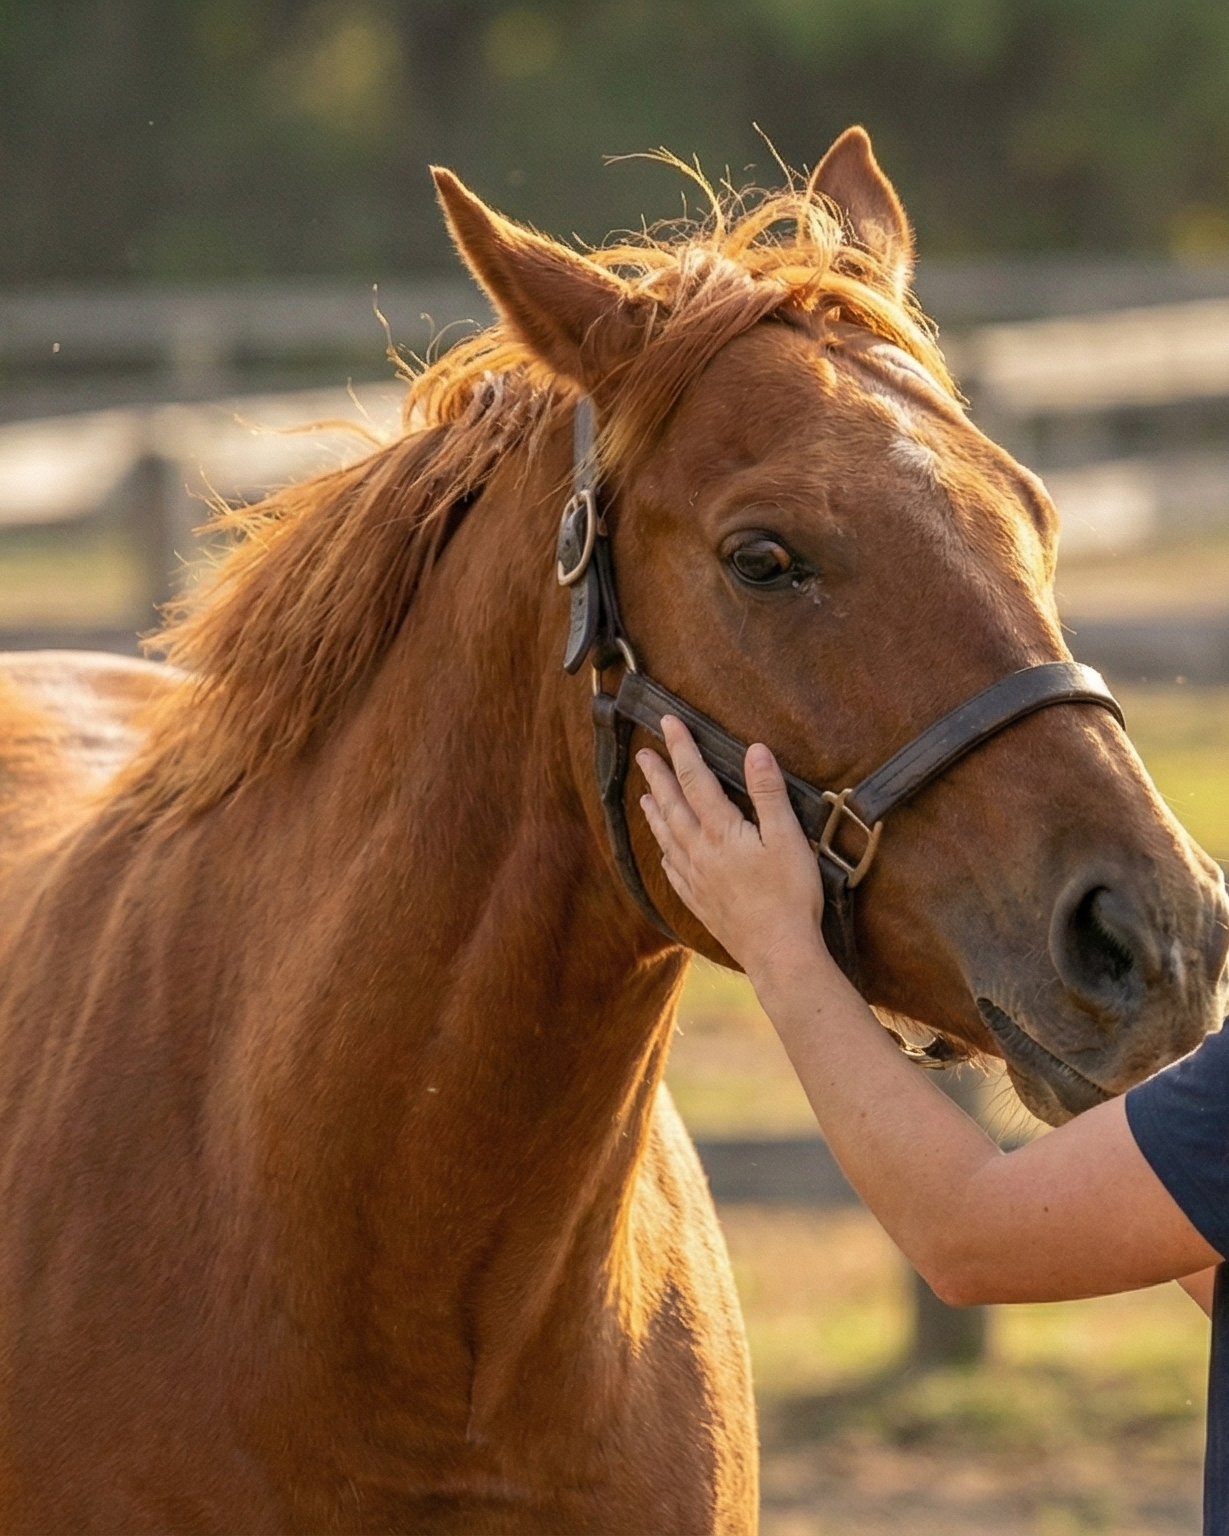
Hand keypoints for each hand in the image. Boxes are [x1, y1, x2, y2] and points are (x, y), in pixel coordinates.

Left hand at [636, 716, 829, 983]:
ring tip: (643, 796)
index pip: (695, 778)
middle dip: (658, 776)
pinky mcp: (700, 903)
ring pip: (667, 837)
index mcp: (722, 831)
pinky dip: (665, 853)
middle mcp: (700, 852)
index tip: (667, 722)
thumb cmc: (791, 895)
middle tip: (643, 754)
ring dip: (654, 812)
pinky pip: (673, 871)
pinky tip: (663, 850)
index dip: (681, 748)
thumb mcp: (788, 838)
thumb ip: (768, 793)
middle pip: (672, 805)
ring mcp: (696, 879)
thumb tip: (754, 750)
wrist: (778, 952)